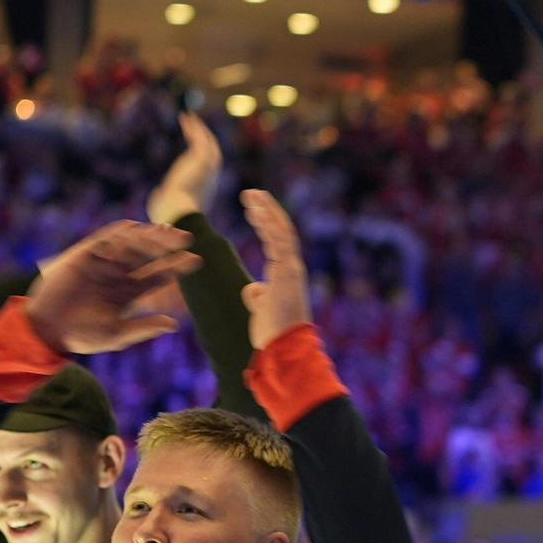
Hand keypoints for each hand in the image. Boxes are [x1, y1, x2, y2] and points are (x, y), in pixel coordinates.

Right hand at [24, 220, 196, 355]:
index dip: (176, 267)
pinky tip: (137, 228)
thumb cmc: (83, 335)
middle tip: (188, 237)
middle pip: (149, 255)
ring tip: (167, 230)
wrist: (49, 329)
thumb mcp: (118, 334)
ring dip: (148, 236)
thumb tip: (174, 324)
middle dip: (167, 245)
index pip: (158, 275)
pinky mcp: (85, 255)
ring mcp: (102, 263)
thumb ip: (144, 327)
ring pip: (131, 244)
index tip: (197, 260)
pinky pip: (105, 239)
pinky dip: (120, 233)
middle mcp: (119, 274)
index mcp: (129, 292)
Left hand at [149, 110, 222, 224]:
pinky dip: (193, 126)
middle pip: (212, 151)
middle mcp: (211, 176)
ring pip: (207, 141)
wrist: (179, 212)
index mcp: (206, 188)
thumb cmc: (170, 213)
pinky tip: (185, 117)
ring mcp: (208, 166)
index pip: (207, 168)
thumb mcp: (168, 203)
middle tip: (196, 127)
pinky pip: (199, 137)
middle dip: (204, 137)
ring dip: (199, 128)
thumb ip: (165, 196)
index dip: (203, 155)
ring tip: (191, 117)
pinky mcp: (201, 157)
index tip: (196, 147)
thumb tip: (157, 194)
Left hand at [240, 188, 310, 344]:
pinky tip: (256, 209)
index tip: (251, 209)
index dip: (264, 223)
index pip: (276, 241)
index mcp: (286, 274)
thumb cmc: (273, 334)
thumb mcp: (262, 309)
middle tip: (249, 193)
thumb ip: (259, 295)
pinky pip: (280, 240)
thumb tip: (253, 289)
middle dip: (265, 210)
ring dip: (265, 210)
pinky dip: (269, 223)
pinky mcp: (288, 272)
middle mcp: (292, 268)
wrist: (283, 349)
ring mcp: (291, 268)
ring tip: (250, 194)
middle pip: (281, 230)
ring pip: (281, 230)